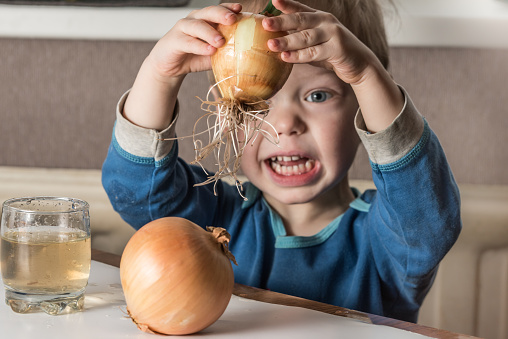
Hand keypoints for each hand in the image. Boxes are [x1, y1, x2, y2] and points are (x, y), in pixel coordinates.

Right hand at [123, 3, 240, 130]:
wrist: (169, 66)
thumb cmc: (193, 56)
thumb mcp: (214, 53)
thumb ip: (227, 51)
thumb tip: (249, 55)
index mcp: (205, 20)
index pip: (218, 10)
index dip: (229, 8)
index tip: (241, 9)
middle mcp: (194, 20)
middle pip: (208, 12)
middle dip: (221, 14)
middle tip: (233, 20)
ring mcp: (182, 29)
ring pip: (197, 25)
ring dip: (210, 32)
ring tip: (221, 41)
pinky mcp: (174, 41)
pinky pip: (188, 42)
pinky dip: (199, 46)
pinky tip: (209, 50)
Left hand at [263, 0, 403, 132]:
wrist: (360, 65)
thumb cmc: (332, 54)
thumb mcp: (315, 44)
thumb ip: (298, 40)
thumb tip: (273, 41)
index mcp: (319, 18)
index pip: (300, 9)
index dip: (286, 4)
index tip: (272, 0)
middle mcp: (326, 22)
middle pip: (300, 20)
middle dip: (281, 21)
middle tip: (265, 23)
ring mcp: (333, 34)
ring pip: (305, 37)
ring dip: (287, 41)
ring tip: (271, 45)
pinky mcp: (337, 49)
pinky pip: (313, 53)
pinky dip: (298, 56)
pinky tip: (285, 58)